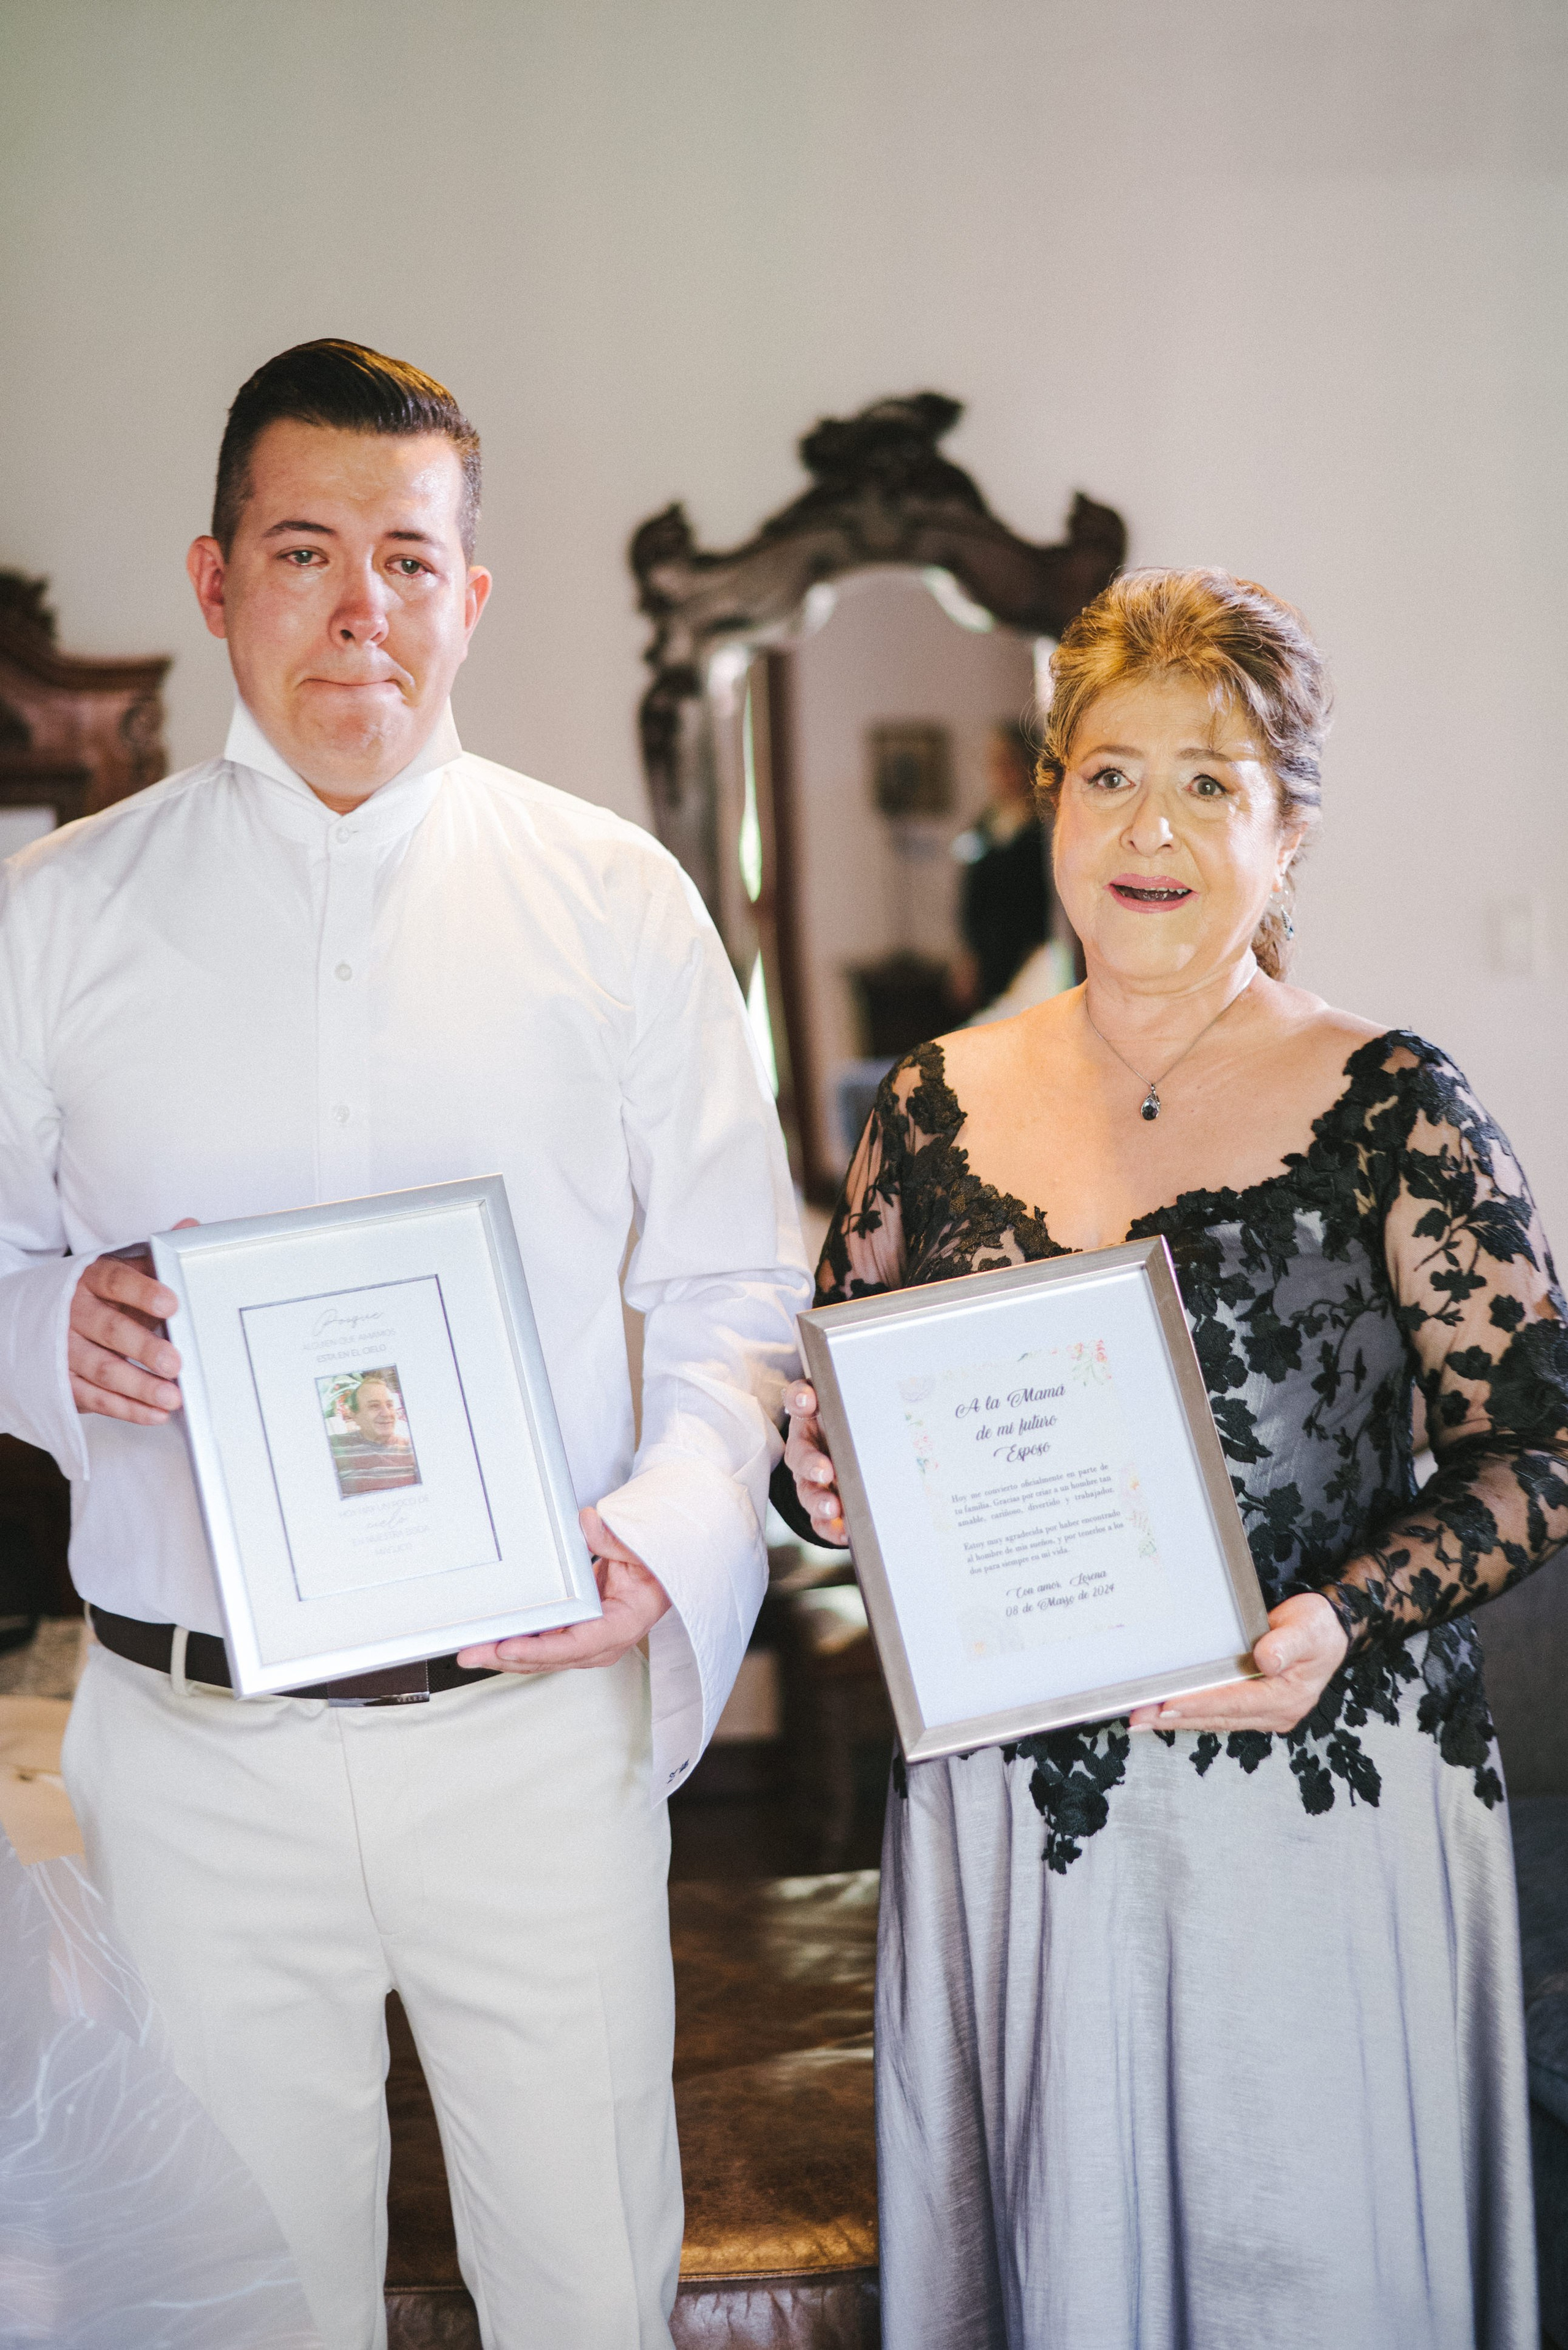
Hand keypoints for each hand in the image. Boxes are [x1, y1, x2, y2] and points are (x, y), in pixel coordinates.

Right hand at [68, 1225, 195, 1422]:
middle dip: (143, 1347)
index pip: (116, 1281)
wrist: (47, 1316)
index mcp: (91, 1279)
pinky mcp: (63, 1381)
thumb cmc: (103, 1296)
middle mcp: (74, 1313)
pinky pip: (94, 1399)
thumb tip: (192, 1227)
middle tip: (175, 1362)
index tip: (170, 1304)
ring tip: (172, 1397)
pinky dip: (126, 1409)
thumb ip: (157, 1258)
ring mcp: (65, 1349)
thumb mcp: (124, 1272)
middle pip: (110, 1329)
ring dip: (139, 1386)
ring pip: (101, 1369)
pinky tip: (155, 1414)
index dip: (143, 1292)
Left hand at [455, 1506, 670, 1673]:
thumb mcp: (638, 1549)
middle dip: (507, 1658)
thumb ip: (615, 1539)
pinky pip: (540, 1645)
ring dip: (505, 1655)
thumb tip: (588, 1523)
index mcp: (622, 1626)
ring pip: (540, 1657)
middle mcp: (602, 1644)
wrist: (659, 1573)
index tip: (508, 1647)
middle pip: (549, 1658)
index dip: (540, 1649)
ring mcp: (586, 1644)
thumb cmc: (652, 1565)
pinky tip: (490, 1639)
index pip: (577, 1645)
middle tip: (471, 1652)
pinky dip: (515, 1644)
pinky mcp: (573, 1637)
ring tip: (471, 1649)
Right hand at [784, 1382, 848, 1545]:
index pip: (799, 1399)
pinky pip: (820, 1519)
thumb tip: (903, 1377)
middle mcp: (807, 1445)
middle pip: (801, 1453)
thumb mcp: (855, 1407)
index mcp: (812, 1415)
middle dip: (812, 1463)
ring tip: (833, 1508)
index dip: (800, 1399)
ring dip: (819, 1500)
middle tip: (825, 1470)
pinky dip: (830, 1527)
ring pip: (808, 1490)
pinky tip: (845, 1532)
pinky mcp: (820, 1503)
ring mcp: (811, 1478)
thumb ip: (862, 1395)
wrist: (853, 1450)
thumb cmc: (855, 1423)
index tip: (808, 1400)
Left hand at [1128, 1591, 1348, 1736]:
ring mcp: (1264, 1712)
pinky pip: (1218, 1713)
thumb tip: (1265, 1660)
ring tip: (1142, 1717)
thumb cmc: (1318, 1629)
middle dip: (1177, 1717)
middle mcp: (1275, 1711)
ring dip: (1178, 1719)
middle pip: (1218, 1716)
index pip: (1236, 1701)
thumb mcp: (1308, 1628)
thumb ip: (1286, 1643)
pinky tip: (1167, 1712)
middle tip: (1140, 1716)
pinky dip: (1192, 1713)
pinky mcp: (1253, 1707)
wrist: (1329, 1632)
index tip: (1169, 1704)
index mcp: (1288, 1696)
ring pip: (1214, 1719)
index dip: (1201, 1703)